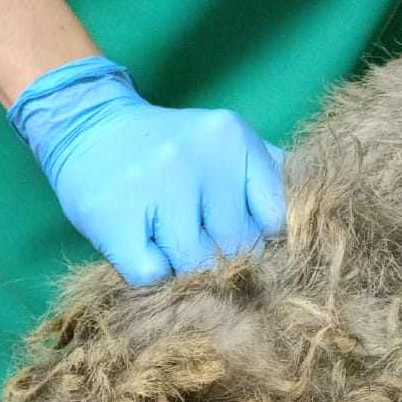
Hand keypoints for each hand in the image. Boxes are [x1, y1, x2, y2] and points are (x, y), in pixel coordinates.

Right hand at [8, 56, 285, 285]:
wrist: (84, 125)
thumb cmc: (169, 150)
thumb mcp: (224, 146)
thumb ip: (269, 178)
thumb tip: (316, 227)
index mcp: (233, 139)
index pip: (276, 221)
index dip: (264, 244)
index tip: (249, 249)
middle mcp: (199, 158)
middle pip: (239, 250)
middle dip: (223, 258)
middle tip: (196, 239)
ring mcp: (156, 187)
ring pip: (197, 268)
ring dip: (183, 267)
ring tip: (165, 237)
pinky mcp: (116, 218)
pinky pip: (154, 277)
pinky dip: (150, 273)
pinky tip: (140, 242)